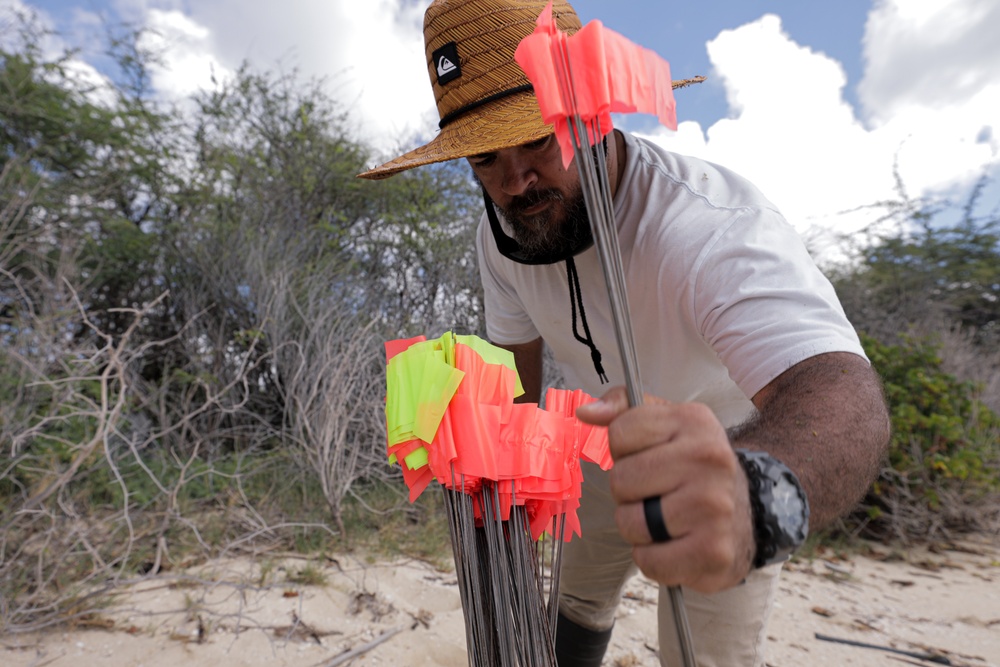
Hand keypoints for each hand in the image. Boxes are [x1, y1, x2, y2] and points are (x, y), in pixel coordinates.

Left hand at [576, 387, 754, 592]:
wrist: (745, 516)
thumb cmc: (692, 468)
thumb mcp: (665, 426)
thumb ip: (623, 411)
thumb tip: (586, 412)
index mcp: (694, 421)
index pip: (620, 432)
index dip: (624, 450)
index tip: (649, 457)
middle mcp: (709, 458)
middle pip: (620, 479)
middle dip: (629, 492)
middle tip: (658, 493)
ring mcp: (714, 506)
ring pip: (630, 522)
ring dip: (638, 527)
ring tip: (665, 519)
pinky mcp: (713, 551)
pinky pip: (648, 560)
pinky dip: (652, 558)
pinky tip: (674, 544)